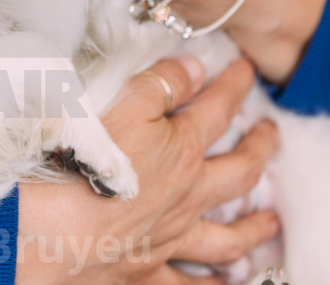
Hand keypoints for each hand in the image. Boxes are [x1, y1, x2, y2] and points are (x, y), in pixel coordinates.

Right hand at [16, 57, 279, 282]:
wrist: (56, 232)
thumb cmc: (85, 164)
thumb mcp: (124, 104)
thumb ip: (162, 83)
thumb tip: (195, 67)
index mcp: (183, 151)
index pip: (219, 110)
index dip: (235, 86)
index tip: (247, 70)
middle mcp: (187, 198)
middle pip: (238, 173)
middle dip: (259, 150)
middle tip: (272, 136)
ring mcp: (171, 240)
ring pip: (227, 237)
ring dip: (254, 228)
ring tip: (271, 223)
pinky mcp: (148, 274)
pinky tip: (230, 284)